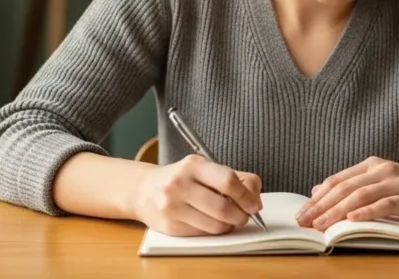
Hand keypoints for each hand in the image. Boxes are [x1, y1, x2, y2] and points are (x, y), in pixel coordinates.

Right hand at [130, 154, 262, 236]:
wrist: (143, 190)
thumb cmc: (181, 179)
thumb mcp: (205, 168)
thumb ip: (236, 177)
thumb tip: (255, 197)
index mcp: (194, 165)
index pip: (228, 181)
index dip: (246, 196)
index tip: (254, 204)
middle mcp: (180, 184)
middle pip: (223, 207)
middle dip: (241, 215)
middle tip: (244, 216)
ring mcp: (173, 206)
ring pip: (215, 225)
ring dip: (229, 225)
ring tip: (228, 219)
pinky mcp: (169, 226)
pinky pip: (202, 234)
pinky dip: (213, 231)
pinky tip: (210, 222)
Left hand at [294, 156, 398, 230]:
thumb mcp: (383, 183)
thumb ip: (355, 186)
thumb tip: (320, 191)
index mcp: (372, 166)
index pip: (337, 181)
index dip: (317, 197)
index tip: (301, 212)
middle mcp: (382, 170)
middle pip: (344, 188)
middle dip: (321, 206)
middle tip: (303, 221)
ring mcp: (396, 182)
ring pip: (360, 196)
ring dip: (337, 211)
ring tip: (321, 224)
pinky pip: (385, 204)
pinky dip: (367, 211)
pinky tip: (353, 219)